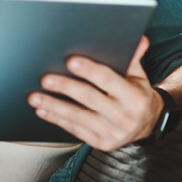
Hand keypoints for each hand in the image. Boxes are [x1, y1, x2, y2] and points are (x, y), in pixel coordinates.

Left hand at [27, 36, 162, 150]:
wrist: (146, 125)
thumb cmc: (136, 95)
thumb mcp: (138, 77)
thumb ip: (133, 59)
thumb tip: (139, 39)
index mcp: (134, 97)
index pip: (108, 80)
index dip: (89, 70)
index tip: (70, 61)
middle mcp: (124, 116)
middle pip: (89, 98)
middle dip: (65, 87)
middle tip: (46, 79)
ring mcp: (112, 132)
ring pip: (78, 116)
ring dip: (54, 105)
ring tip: (35, 96)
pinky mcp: (101, 143)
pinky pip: (75, 130)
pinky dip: (56, 119)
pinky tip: (43, 110)